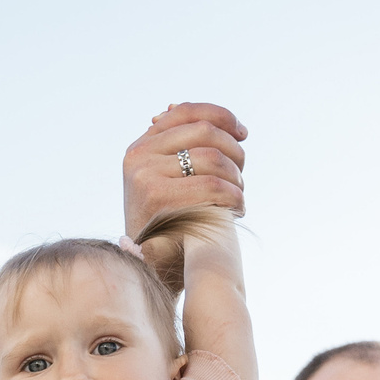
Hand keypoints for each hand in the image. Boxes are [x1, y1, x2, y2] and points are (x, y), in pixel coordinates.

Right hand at [124, 103, 246, 285]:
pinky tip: (237, 209)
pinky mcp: (157, 198)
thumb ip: (171, 149)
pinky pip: (213, 184)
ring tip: (239, 197)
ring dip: (237, 177)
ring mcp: (144, 176)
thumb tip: (173, 106)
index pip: (186, 112)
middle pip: (205, 132)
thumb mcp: (164, 182)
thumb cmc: (166, 228)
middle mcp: (137, 156)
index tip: (242, 133)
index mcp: (139, 147)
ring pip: (213, 158)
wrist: (153, 273)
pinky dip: (235, 195)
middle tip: (242, 175)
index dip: (221, 116)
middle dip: (234, 150)